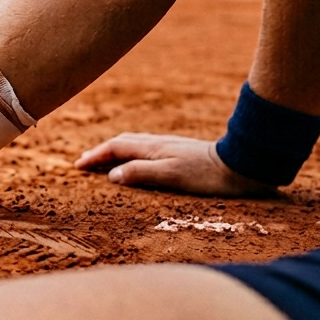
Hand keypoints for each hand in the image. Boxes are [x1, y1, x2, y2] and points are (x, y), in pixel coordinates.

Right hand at [74, 133, 275, 197]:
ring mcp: (170, 147)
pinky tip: (139, 162)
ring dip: (115, 152)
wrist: (242, 165)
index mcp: (152, 148)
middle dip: (101, 152)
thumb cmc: (207, 175)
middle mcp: (158, 144)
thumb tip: (112, 175)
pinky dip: (132, 154)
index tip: (77, 166)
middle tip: (85, 163)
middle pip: (122, 143)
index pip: (115, 148)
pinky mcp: (180, 153)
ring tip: (105, 162)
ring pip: (134, 144)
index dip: (95, 156)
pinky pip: (146, 149)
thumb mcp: (171, 176)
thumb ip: (141, 173)